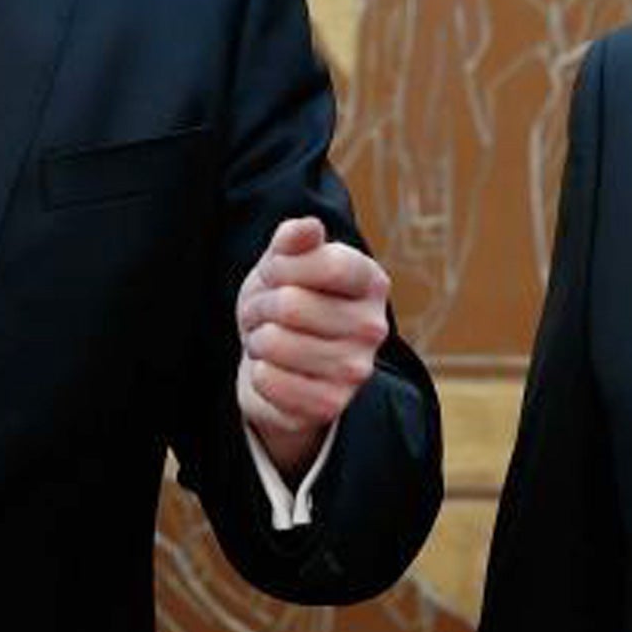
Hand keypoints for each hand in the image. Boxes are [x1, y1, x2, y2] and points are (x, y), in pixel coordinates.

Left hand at [236, 217, 390, 481]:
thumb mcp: (284, 262)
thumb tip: (308, 227)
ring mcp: (356, 370)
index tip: (274, 271)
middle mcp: (374, 327)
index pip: (329, 264)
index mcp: (371, 282)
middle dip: (261, 305)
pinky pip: (269, 380)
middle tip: (265, 312)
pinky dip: (258, 372)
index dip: (283, 265)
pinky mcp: (331, 405)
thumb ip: (294, 239)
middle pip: (292, 304)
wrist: (281, 362)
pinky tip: (271, 370)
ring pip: (276, 343)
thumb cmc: (286, 299)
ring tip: (267, 340)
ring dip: (258, 339)